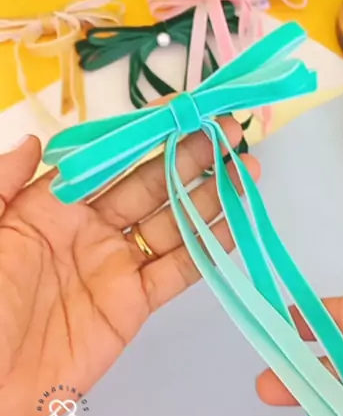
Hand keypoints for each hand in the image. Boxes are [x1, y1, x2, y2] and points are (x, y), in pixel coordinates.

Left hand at [0, 119, 259, 415]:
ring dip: (209, 196)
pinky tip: (234, 220)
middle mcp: (88, 229)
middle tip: (229, 131)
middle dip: (191, 157)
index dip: (146, 135)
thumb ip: (2, 181)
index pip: (108, 160)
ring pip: (171, 222)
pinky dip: (207, 247)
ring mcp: (114, 266)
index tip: (182, 111)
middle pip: (150, 184)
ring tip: (244, 168)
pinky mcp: (132, 305)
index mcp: (49, 205)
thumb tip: (37, 138)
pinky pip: (176, 271)